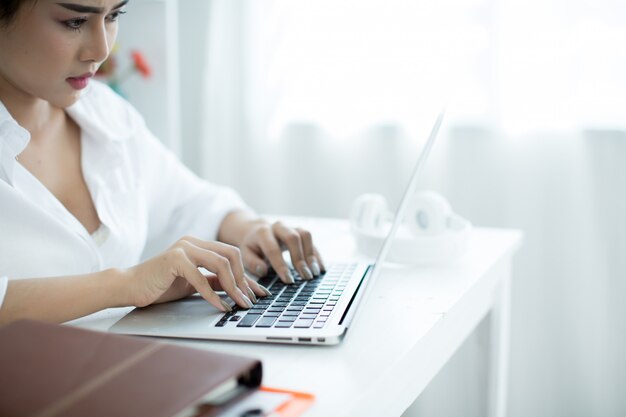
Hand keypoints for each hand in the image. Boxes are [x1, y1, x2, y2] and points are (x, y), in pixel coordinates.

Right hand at [122, 236, 270, 311]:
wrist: (129, 287)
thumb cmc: (160, 285)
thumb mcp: (193, 283)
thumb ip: (213, 281)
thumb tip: (238, 288)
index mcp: (199, 244)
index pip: (232, 255)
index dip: (247, 275)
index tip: (259, 293)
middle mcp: (193, 241)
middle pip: (231, 255)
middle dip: (243, 279)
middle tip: (249, 300)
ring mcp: (184, 248)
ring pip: (221, 264)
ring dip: (233, 287)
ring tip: (239, 304)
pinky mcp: (174, 259)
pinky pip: (201, 278)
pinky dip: (213, 295)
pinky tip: (221, 307)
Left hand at [239, 221, 325, 283]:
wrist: (256, 230)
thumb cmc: (251, 246)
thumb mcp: (245, 253)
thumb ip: (252, 262)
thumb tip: (264, 271)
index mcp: (262, 232)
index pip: (273, 249)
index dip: (281, 265)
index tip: (288, 280)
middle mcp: (278, 227)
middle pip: (293, 237)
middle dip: (299, 258)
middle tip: (305, 276)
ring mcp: (290, 227)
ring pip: (305, 235)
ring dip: (311, 255)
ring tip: (314, 273)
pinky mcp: (299, 231)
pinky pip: (311, 240)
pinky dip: (316, 254)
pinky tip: (320, 268)